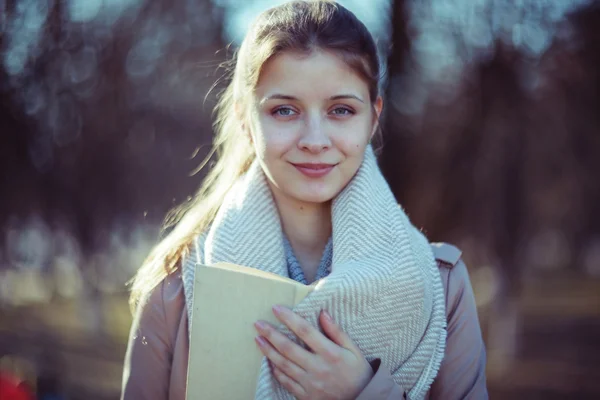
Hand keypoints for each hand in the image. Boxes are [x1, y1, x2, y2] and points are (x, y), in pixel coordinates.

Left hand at [254, 305, 372, 399]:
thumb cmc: (358, 372)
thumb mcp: (353, 349)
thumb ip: (337, 331)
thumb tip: (322, 312)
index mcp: (330, 353)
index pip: (305, 331)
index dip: (289, 318)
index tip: (276, 309)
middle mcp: (318, 367)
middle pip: (288, 347)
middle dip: (271, 334)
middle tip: (258, 324)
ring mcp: (310, 383)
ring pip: (283, 365)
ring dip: (268, 351)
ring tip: (258, 339)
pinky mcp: (306, 396)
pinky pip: (287, 382)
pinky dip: (276, 371)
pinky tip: (269, 361)